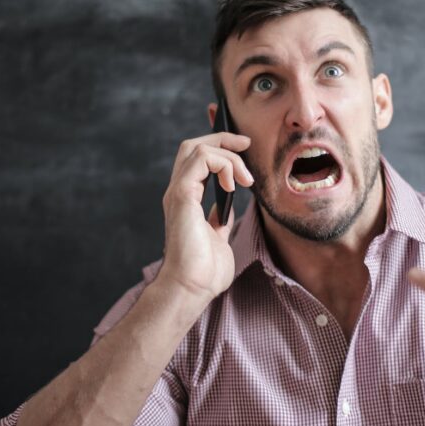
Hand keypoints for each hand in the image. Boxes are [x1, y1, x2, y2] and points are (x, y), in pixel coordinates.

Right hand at [158, 131, 252, 304]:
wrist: (192, 287)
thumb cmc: (204, 271)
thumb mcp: (218, 238)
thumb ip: (220, 220)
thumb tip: (227, 208)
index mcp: (187, 200)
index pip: (197, 159)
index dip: (218, 146)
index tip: (243, 148)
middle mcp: (180, 192)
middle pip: (193, 145)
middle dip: (221, 137)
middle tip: (246, 144)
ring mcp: (178, 192)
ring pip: (196, 147)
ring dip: (228, 155)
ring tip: (245, 179)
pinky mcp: (182, 195)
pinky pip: (201, 159)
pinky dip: (222, 164)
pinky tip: (235, 185)